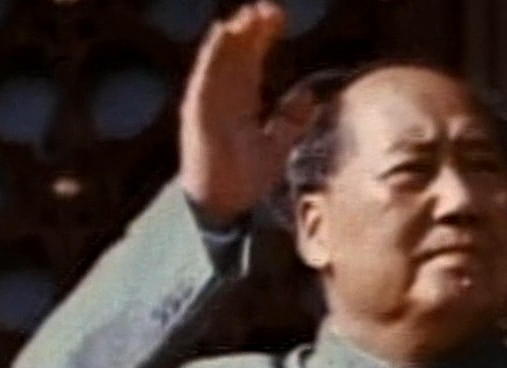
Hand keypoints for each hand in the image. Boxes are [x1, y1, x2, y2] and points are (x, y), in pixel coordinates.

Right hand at [179, 1, 314, 226]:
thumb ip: (291, 121)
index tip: (279, 18)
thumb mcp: (280, 146)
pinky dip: (212, 56)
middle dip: (249, 30)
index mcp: (241, 104)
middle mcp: (223, 100)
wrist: (230, 209)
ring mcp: (208, 105)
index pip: (251, 62)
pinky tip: (223, 34)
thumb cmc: (249, 182)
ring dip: (232, 36)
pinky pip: (204, 78)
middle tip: (266, 8)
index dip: (262, 38)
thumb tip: (310, 97)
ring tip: (247, 14)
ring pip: (219, 61)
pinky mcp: (197, 114)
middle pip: (235, 56)